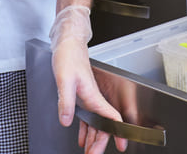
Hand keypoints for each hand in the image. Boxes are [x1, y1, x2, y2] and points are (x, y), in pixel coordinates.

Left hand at [50, 6, 127, 153]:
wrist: (67, 45)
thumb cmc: (68, 57)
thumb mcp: (64, 80)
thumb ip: (66, 101)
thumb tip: (66, 120)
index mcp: (93, 96)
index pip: (112, 117)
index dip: (118, 132)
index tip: (122, 145)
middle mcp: (93, 99)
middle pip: (102, 126)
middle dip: (100, 143)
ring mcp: (87, 99)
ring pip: (95, 124)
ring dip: (92, 139)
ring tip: (89, 152)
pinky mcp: (80, 97)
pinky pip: (86, 118)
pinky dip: (85, 130)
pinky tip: (81, 138)